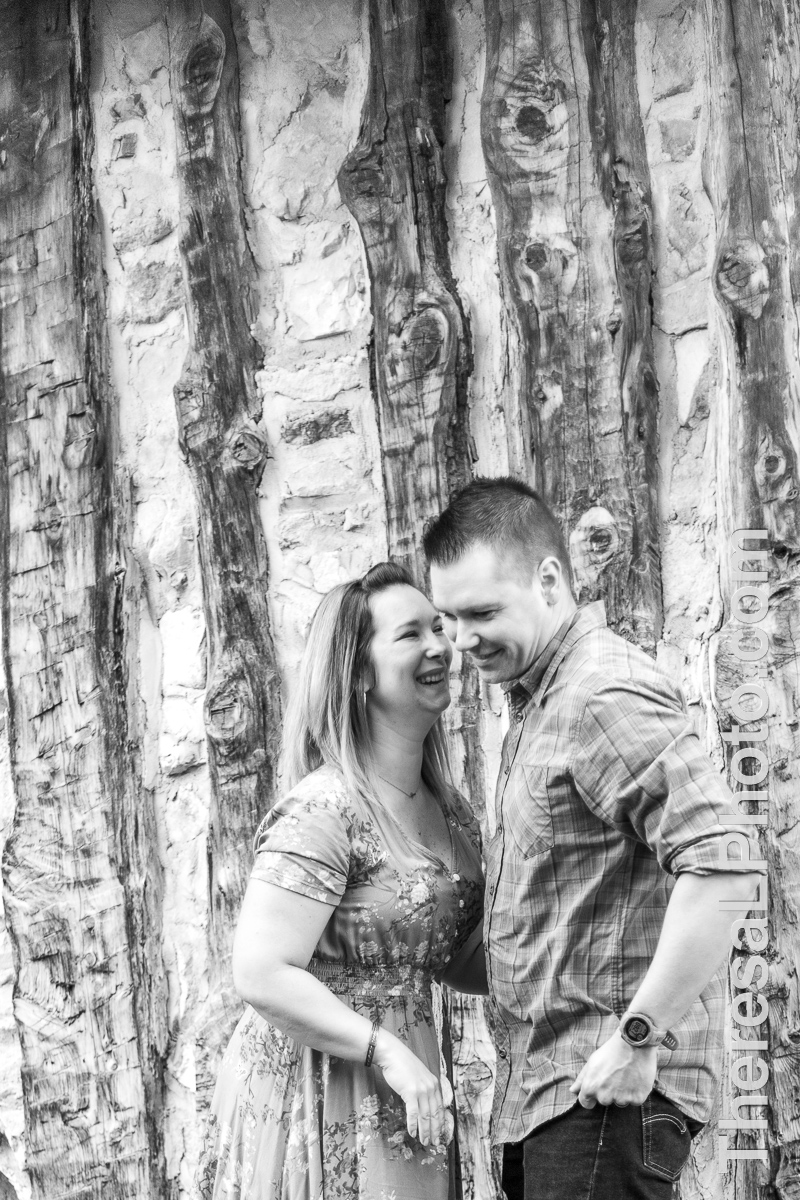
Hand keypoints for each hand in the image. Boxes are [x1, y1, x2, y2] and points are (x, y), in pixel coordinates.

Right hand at [374, 1030, 454, 1147]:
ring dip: (425, 1131)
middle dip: (435, 1131)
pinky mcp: (410, 1092)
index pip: (441, 1108)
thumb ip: (425, 1089)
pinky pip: (413, 1113)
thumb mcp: (420, 1077)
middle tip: (435, 1143)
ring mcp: (421, 1090)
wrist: (393, 1055)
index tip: (440, 1135)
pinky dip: (413, 1125)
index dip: (441, 1123)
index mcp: (435, 1084)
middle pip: (435, 1114)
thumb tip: (426, 1106)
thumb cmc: (404, 1066)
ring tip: (424, 1142)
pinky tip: (412, 1133)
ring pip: (425, 1116)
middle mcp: (431, 1088)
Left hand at [568, 1031, 656, 1108]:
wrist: (633, 1043)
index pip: (586, 1103)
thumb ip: (581, 1079)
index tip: (598, 1088)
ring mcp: (621, 1099)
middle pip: (604, 1101)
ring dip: (622, 1093)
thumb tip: (572, 1090)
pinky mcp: (637, 1099)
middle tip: (615, 1076)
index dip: (591, 1096)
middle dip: (608, 1092)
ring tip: (626, 1075)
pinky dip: (636, 1092)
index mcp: (590, 1088)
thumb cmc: (611, 1051)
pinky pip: (634, 1100)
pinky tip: (636, 1078)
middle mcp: (605, 1097)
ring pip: (620, 1101)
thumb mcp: (592, 1062)